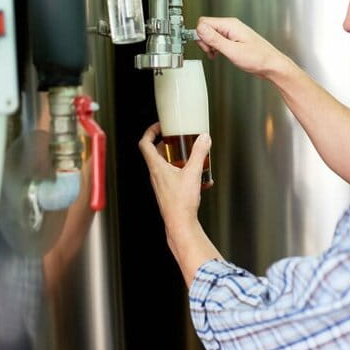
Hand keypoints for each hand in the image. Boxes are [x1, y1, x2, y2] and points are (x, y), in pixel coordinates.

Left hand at [138, 122, 210, 239]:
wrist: (180, 224)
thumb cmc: (181, 202)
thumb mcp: (193, 173)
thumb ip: (199, 153)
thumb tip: (204, 138)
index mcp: (157, 167)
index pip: (145, 144)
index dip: (150, 131)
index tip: (160, 126)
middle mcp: (156, 175)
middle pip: (156, 153)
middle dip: (168, 144)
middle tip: (178, 139)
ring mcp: (161, 184)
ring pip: (166, 165)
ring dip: (178, 159)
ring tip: (192, 158)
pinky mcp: (169, 192)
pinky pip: (175, 177)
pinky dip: (186, 174)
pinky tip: (203, 180)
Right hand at [195, 16, 290, 79]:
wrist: (272, 65)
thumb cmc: (258, 59)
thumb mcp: (233, 51)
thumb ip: (215, 39)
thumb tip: (200, 29)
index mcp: (230, 25)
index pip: (204, 22)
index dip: (201, 35)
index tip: (206, 47)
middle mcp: (231, 26)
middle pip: (206, 28)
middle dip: (204, 41)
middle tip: (211, 52)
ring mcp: (232, 33)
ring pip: (211, 35)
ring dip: (209, 46)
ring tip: (216, 54)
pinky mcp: (233, 40)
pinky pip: (217, 40)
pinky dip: (215, 48)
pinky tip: (219, 55)